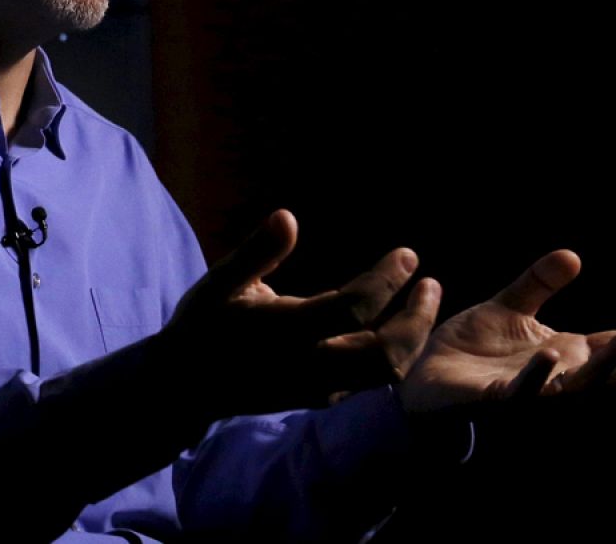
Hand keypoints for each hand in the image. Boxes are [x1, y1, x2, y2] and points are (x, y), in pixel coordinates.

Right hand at [163, 209, 439, 416]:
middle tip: (430, 284)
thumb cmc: (202, 325)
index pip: (353, 308)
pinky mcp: (319, 398)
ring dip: (412, 339)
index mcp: (283, 332)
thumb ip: (257, 252)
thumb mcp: (220, 283)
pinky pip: (371, 382)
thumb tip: (288, 216)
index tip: (408, 255)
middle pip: (384, 352)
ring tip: (421, 304)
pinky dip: (394, 355)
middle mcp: (306, 365)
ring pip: (385, 374)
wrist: (186, 385)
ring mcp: (316, 388)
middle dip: (416, 318)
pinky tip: (396, 326)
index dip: (386, 280)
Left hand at [398, 250, 615, 414]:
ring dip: (606, 366)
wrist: (424, 378)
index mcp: (566, 357)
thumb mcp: (507, 309)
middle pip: (615, 374)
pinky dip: (540, 378)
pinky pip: (523, 394)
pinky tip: (552, 355)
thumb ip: (538, 283)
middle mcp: (558, 380)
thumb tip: (572, 255)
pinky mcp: (495, 402)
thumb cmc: (473, 349)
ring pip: (580, 389)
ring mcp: (531, 394)